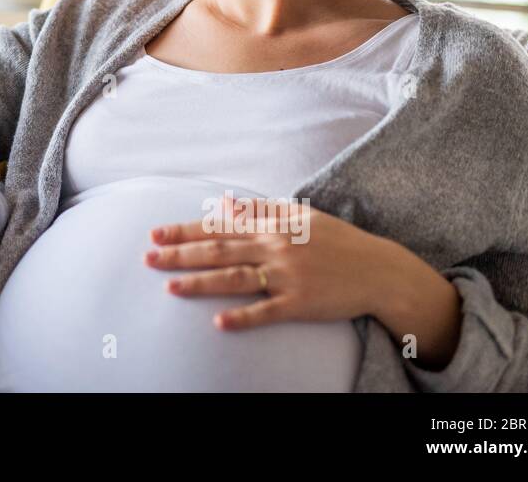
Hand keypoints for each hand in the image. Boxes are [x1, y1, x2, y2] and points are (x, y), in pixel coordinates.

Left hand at [143, 193, 394, 330]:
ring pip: (235, 279)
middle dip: (180, 255)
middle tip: (148, 259)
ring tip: (170, 288)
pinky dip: (242, 317)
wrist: (379, 270)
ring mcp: (288, 276)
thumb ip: (260, 210)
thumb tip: (224, 204)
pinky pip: (267, 311)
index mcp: (273, 226)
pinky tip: (218, 323)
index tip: (155, 233)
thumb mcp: (300, 216)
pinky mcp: (300, 304)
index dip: (185, 230)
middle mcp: (275, 248)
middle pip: (219, 251)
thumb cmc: (337, 241)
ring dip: (200, 283)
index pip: (219, 227)